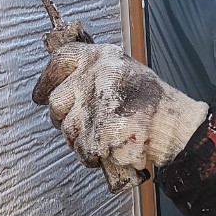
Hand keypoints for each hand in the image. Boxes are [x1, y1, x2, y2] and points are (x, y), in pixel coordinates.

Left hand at [32, 42, 207, 170]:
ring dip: (81, 140)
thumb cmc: (154, 104)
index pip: (60, 60)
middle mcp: (93, 78)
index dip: (46, 79)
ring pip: (67, 130)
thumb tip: (66, 85)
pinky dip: (93, 156)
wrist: (177, 127)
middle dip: (64, 118)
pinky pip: (82, 150)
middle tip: (83, 124)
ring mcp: (92, 106)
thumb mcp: (126, 72)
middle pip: (56, 102)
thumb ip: (96, 74)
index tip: (39, 94)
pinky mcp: (96, 133)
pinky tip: (110, 149)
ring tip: (105, 137)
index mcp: (101, 58)